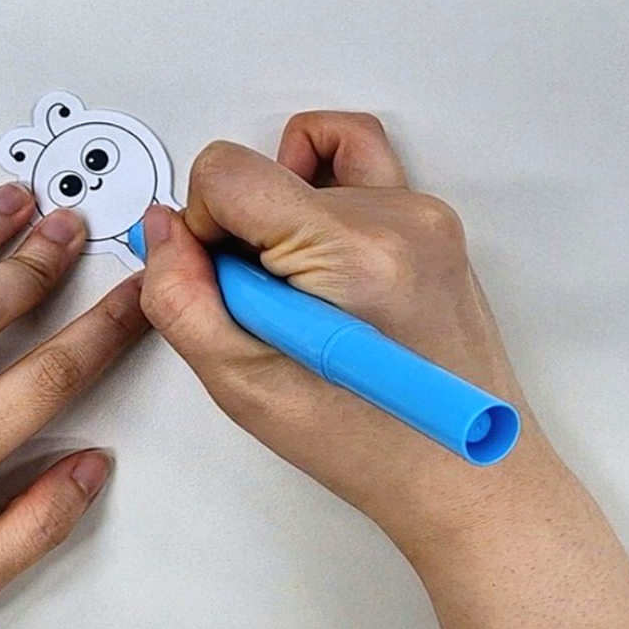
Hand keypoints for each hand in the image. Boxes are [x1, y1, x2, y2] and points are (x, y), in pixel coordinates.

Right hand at [138, 113, 628, 628]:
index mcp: (350, 252)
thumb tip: (164, 231)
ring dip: (281, 206)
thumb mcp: (242, 384)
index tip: (222, 279)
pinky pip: (359, 164)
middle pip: (263, 166)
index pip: (227, 171)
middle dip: (241, 228)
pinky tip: (318, 249)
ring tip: (292, 274)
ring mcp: (423, 214)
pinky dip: (322, 190)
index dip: (201, 224)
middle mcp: (396, 217)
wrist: (464, 472)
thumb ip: (180, 297)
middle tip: (264, 300)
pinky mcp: (432, 222)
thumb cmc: (373, 446)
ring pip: (311, 155)